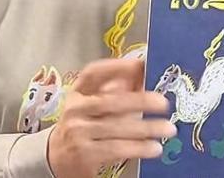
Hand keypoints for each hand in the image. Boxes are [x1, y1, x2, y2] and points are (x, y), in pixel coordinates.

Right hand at [48, 58, 176, 177]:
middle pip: (110, 101)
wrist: (55, 158)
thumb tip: (143, 74)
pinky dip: (138, 148)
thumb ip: (115, 90)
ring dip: (147, 128)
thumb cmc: (82, 126)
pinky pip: (116, 148)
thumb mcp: (92, 105)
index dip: (116, 66)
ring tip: (168, 128)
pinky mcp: (85, 154)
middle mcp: (75, 109)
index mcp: (78, 92)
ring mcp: (78, 132)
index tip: (139, 64)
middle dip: (140, 100)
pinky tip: (154, 147)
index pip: (92, 73)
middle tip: (163, 103)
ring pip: (117, 127)